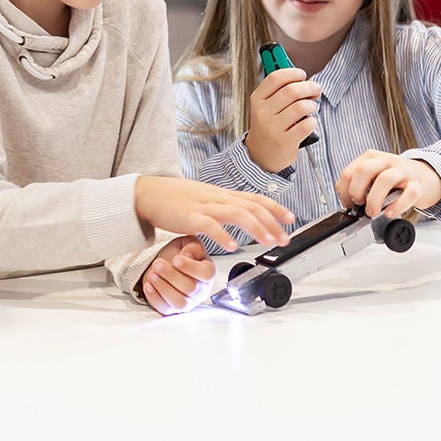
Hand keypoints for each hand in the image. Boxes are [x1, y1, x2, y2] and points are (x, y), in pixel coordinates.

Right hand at [133, 176, 293, 252]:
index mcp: (223, 195)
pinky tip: (232, 246)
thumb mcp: (206, 199)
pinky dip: (223, 235)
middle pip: (252, 207)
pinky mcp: (189, 216)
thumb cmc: (177, 199)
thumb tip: (244, 216)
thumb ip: (224, 207)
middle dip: (272, 223)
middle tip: (285, 239)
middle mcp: (218, 198)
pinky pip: (209, 225)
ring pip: (236, 213)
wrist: (149, 194)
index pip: (255, 198)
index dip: (275, 208)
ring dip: (255, 228)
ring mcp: (204, 205)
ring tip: (267, 242)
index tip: (291, 219)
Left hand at [140, 236, 214, 314]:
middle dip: (171, 275)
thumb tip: (189, 254)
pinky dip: (155, 297)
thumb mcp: (187, 243)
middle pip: (190, 288)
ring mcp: (188, 302)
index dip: (191, 268)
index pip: (206, 274)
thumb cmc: (179, 255)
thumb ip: (192, 245)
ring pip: (179, 302)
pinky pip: (165, 309)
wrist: (165, 264)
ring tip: (153, 274)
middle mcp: (200, 290)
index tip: (176, 259)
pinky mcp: (173, 309)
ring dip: (163, 288)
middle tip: (158, 264)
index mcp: (207, 272)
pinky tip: (149, 285)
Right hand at [244, 67, 322, 174]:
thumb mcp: (266, 107)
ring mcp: (273, 128)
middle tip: (316, 91)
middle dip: (309, 87)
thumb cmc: (270, 126)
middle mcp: (263, 112)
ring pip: (301, 107)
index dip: (293, 73)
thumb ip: (282, 92)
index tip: (302, 75)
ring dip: (312, 105)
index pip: (276, 78)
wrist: (261, 155)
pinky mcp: (285, 141)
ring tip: (311, 108)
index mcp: (258, 99)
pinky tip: (309, 123)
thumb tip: (308, 83)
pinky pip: (307, 125)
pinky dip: (313, 121)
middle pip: (292, 90)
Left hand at [336, 151, 440, 218]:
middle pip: (364, 170)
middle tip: (359, 205)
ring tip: (373, 212)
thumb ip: (358, 182)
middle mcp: (387, 161)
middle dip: (357, 191)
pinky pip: (409, 194)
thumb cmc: (396, 179)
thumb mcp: (374, 175)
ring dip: (374, 199)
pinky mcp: (417, 184)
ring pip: (385, 179)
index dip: (345, 191)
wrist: (426, 177)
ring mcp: (403, 171)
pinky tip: (390, 213)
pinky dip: (397, 206)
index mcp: (372, 157)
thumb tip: (343, 194)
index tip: (348, 203)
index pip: (350, 171)